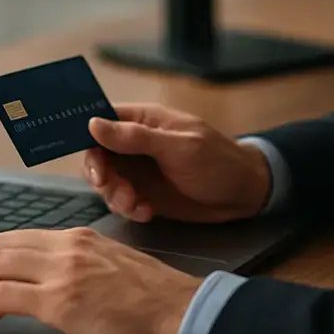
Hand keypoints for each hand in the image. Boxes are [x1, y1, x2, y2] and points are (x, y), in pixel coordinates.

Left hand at [0, 227, 200, 333]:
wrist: (185, 315)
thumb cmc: (161, 304)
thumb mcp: (118, 270)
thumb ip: (87, 268)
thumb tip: (58, 288)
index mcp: (81, 238)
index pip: (17, 237)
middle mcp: (68, 246)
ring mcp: (63, 270)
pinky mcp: (61, 300)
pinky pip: (2, 299)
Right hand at [84, 102, 270, 223]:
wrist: (246, 194)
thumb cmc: (219, 161)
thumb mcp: (179, 147)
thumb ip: (137, 138)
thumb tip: (94, 124)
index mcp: (144, 120)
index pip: (102, 120)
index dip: (88, 137)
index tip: (91, 160)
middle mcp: (137, 143)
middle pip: (98, 155)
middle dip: (101, 175)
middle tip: (110, 188)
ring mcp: (140, 169)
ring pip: (107, 181)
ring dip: (115, 195)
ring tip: (136, 205)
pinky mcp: (146, 193)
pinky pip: (122, 201)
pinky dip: (128, 209)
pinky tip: (146, 213)